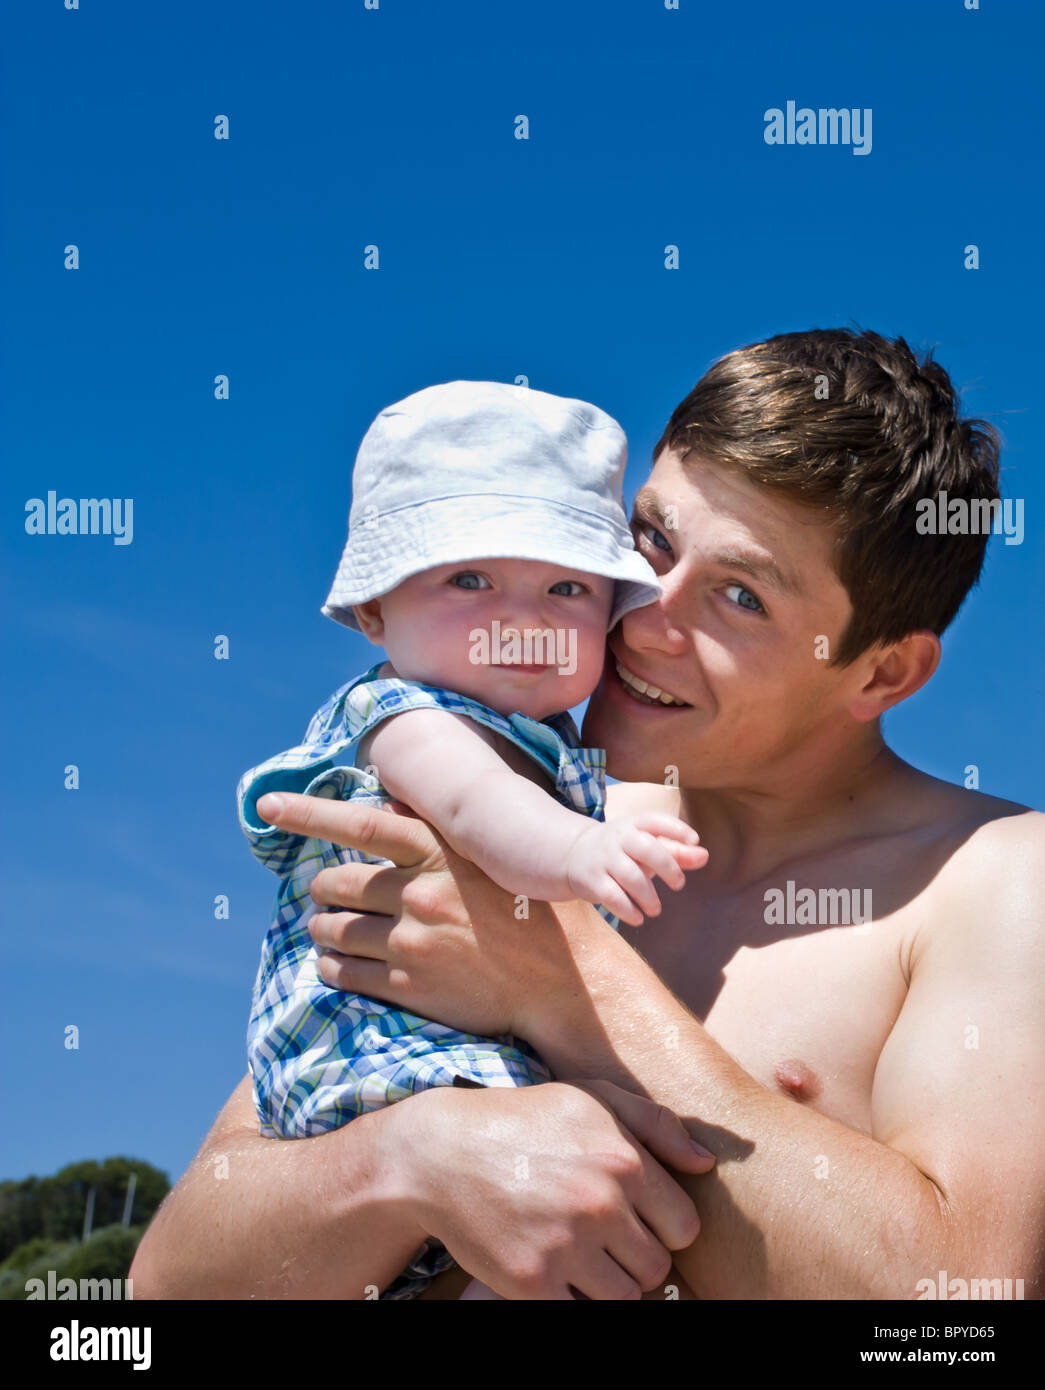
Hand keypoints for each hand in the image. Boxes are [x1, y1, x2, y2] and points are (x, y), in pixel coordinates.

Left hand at [256, 790, 568, 1036]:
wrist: (561, 985)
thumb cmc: (532, 914)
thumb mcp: (491, 859)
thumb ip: (440, 831)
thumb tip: (392, 799)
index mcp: (440, 853)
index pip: (360, 824)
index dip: (308, 812)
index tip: (265, 805)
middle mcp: (421, 893)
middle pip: (335, 883)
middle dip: (322, 889)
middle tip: (328, 895)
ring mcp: (412, 942)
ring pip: (332, 931)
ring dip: (323, 930)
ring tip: (332, 930)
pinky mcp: (408, 986)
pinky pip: (343, 974)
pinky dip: (332, 967)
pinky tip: (340, 965)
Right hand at [386, 1078, 714, 1299]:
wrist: (442, 1152)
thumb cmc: (525, 1121)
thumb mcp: (591, 1099)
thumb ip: (656, 1124)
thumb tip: (706, 1164)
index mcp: (624, 1161)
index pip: (684, 1227)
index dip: (661, 1226)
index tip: (633, 1216)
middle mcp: (600, 1203)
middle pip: (656, 1268)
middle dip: (634, 1258)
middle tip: (601, 1237)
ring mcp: (565, 1246)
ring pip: (624, 1297)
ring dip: (606, 1283)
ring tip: (577, 1253)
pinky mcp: (532, 1282)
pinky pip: (581, 1313)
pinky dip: (572, 1298)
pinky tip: (553, 1269)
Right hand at [566, 813, 708, 926]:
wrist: (574, 854)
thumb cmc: (623, 850)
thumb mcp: (646, 845)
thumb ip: (676, 851)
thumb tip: (705, 856)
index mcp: (634, 825)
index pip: (656, 821)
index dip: (677, 829)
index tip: (694, 841)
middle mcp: (618, 838)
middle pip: (647, 849)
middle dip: (668, 867)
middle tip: (679, 884)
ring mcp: (603, 858)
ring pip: (631, 876)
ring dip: (649, 897)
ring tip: (656, 909)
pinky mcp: (592, 880)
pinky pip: (612, 896)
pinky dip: (628, 910)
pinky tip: (638, 918)